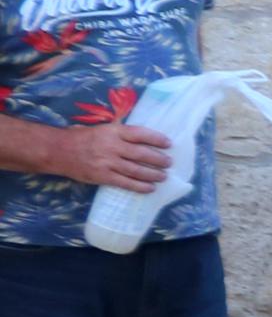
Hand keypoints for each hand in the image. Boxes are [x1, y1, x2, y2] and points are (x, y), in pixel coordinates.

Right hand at [55, 121, 175, 190]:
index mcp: (113, 131)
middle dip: (159, 159)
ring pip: (136, 170)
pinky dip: (140, 186)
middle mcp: (112, 146)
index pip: (140, 134)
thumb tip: (143, 137)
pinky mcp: (103, 176)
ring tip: (163, 176)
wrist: (58, 150)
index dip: (157, 138)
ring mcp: (107, 162)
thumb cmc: (82, 138)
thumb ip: (120, 132)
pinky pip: (125, 183)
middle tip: (169, 163)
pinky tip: (150, 188)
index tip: (169, 143)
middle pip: (142, 154)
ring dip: (153, 174)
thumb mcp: (102, 128)